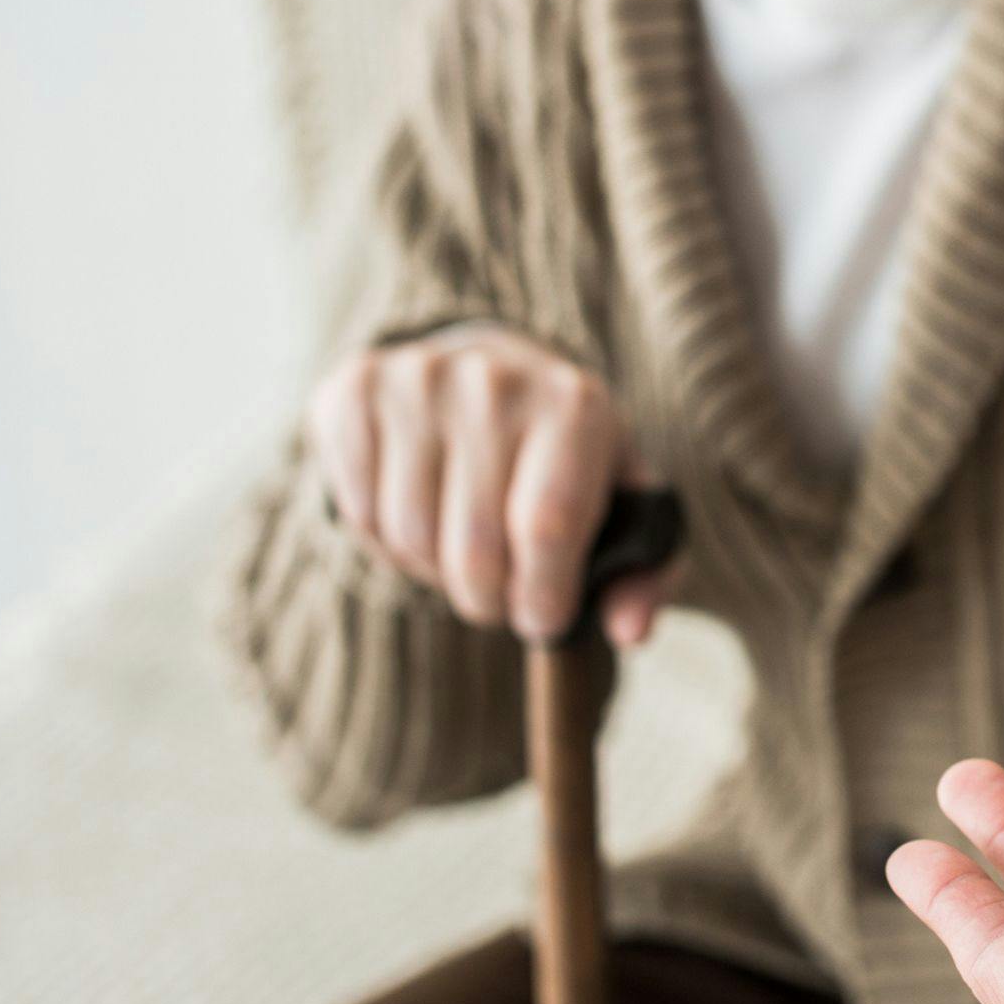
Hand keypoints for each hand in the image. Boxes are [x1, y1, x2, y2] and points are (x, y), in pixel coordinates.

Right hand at [306, 323, 668, 643]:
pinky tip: (419, 514)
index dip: (540, 596)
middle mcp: (496, 381)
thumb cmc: (566, 460)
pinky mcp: (357, 388)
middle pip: (474, 546)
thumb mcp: (629, 507)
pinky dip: (386, 542)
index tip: (543, 619)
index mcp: (576, 406)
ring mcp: (420, 378)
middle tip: (500, 596)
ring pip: (410, 535)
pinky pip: (359, 511)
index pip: (546, 529)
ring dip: (436, 571)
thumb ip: (647, 574)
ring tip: (463, 549)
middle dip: (488, 599)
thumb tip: (629, 630)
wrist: (496, 374)